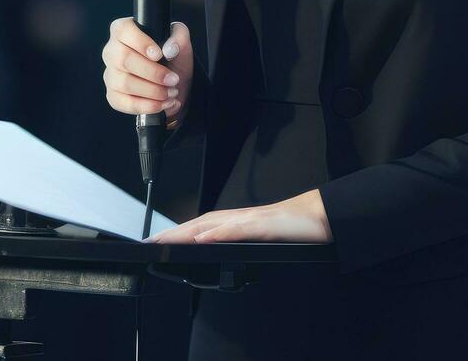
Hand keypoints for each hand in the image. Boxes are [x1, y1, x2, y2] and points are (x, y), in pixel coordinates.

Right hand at [102, 16, 192, 128]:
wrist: (174, 86)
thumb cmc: (173, 60)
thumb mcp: (182, 44)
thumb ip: (179, 37)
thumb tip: (169, 48)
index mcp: (124, 31)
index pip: (123, 30)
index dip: (141, 42)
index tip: (159, 55)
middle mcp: (112, 51)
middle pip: (123, 59)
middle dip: (153, 73)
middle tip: (173, 79)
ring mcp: (110, 74)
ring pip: (124, 83)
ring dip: (153, 91)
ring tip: (171, 92)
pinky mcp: (113, 95)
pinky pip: (124, 103)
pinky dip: (147, 106)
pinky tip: (163, 103)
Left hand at [143, 188, 332, 243]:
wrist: (319, 216)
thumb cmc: (291, 229)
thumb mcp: (259, 239)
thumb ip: (238, 241)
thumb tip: (215, 250)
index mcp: (235, 223)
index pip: (199, 228)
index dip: (175, 234)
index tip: (155, 243)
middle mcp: (237, 217)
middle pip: (197, 224)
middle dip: (171, 234)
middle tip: (148, 243)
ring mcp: (249, 220)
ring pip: (210, 224)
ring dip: (185, 232)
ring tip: (164, 241)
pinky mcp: (262, 226)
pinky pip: (235, 229)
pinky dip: (217, 234)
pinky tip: (202, 240)